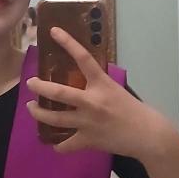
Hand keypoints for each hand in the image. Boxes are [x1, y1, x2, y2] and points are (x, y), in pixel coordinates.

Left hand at [26, 27, 163, 158]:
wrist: (148, 135)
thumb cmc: (134, 110)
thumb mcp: (116, 90)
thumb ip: (98, 86)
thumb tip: (81, 81)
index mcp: (102, 84)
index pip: (83, 58)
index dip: (68, 43)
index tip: (53, 32)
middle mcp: (92, 101)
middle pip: (59, 93)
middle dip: (40, 87)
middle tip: (30, 83)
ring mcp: (88, 122)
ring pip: (56, 119)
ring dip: (39, 114)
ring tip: (31, 108)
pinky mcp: (88, 140)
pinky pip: (66, 145)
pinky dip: (59, 146)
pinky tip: (55, 143)